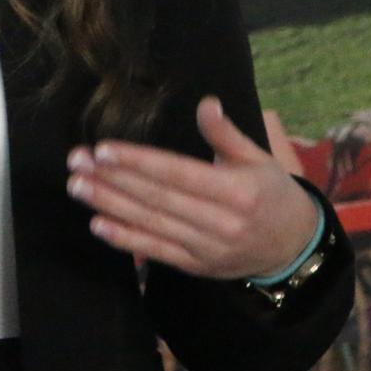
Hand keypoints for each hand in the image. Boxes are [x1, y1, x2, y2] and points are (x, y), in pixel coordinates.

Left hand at [66, 96, 317, 280]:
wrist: (293, 248)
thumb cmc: (271, 193)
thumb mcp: (258, 157)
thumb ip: (226, 134)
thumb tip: (206, 103)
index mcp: (236, 192)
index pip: (177, 174)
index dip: (138, 162)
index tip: (103, 150)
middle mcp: (220, 223)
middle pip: (157, 199)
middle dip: (112, 180)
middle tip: (76, 163)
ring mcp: (206, 249)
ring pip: (150, 225)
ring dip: (109, 206)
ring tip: (77, 186)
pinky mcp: (195, 266)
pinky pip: (156, 252)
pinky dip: (125, 240)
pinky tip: (97, 224)